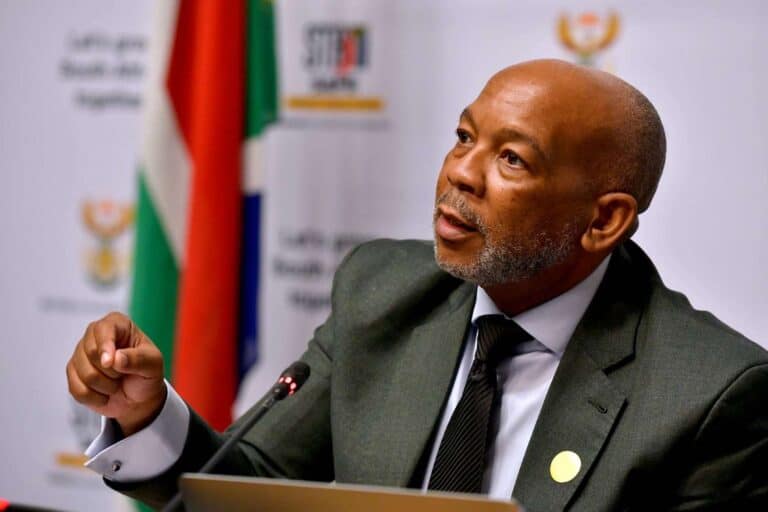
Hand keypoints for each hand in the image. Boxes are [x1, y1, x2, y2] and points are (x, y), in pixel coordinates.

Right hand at [66, 312, 166, 435]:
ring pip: (85, 374)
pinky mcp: (73, 373)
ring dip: (106, 386)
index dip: (105, 346)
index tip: (109, 362)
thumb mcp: (153, 365)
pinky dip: (95, 397)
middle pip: (91, 353)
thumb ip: (139, 359)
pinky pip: (77, 389)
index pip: (103, 329)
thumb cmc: (147, 374)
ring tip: (116, 382)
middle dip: (112, 371)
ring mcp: (80, 353)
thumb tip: (116, 358)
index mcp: (117, 324)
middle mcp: (95, 334)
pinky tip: (105, 393)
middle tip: (124, 373)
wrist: (139, 398)